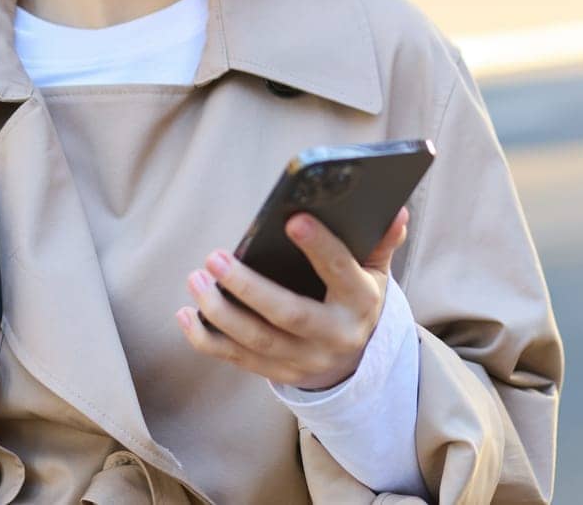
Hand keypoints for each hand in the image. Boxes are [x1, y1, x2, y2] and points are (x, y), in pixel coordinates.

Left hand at [175, 207, 408, 390]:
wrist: (355, 364)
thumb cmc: (356, 302)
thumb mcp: (375, 274)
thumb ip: (380, 243)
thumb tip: (397, 210)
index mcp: (360, 303)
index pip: (341, 272)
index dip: (320, 247)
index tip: (293, 219)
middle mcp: (332, 335)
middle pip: (288, 314)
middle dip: (248, 287)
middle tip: (214, 258)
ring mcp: (303, 359)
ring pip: (256, 340)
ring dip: (220, 312)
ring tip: (196, 279)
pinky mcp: (277, 372)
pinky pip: (237, 359)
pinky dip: (207, 339)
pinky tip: (185, 314)